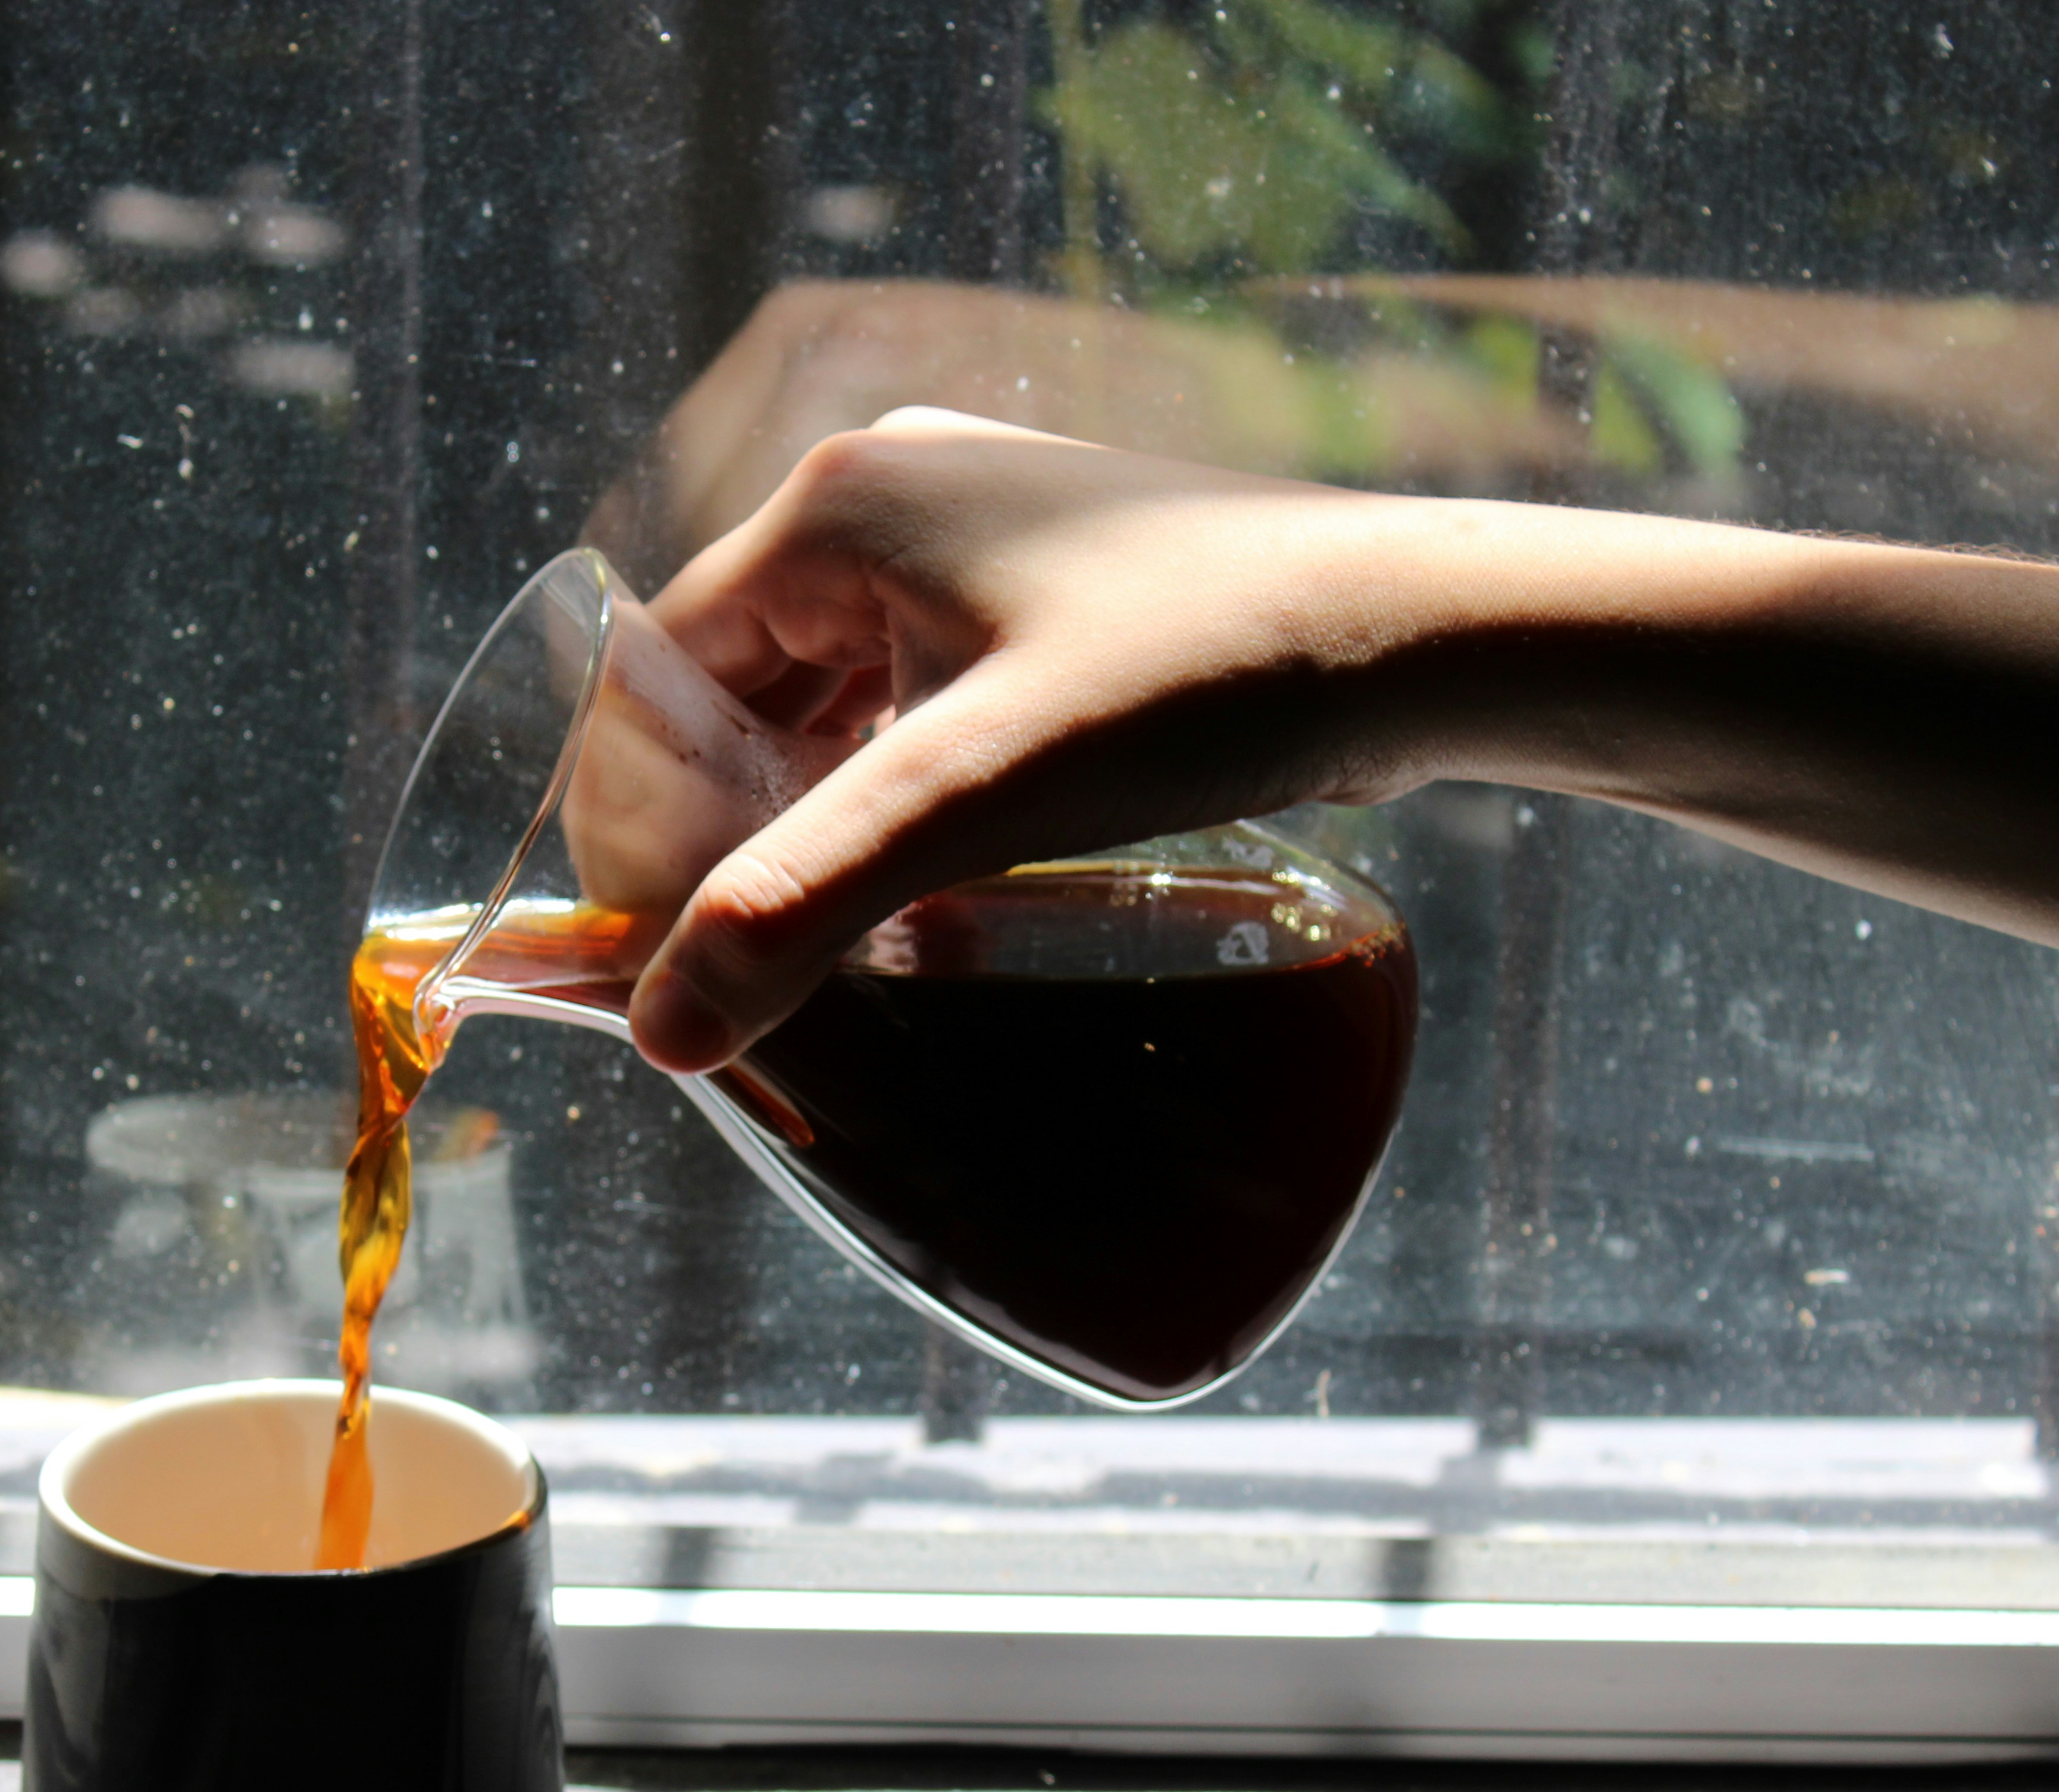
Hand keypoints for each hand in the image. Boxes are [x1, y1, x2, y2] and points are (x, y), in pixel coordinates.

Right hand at [625, 410, 1429, 1072]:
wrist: (1414, 633)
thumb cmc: (1201, 682)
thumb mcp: (978, 797)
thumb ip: (807, 903)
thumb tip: (661, 1031)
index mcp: (837, 503)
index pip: (662, 673)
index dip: (644, 823)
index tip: (661, 954)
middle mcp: (887, 494)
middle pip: (737, 691)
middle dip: (731, 830)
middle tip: (747, 971)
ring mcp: (967, 538)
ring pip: (825, 703)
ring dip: (814, 821)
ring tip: (829, 947)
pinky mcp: (1036, 592)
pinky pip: (908, 700)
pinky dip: (893, 793)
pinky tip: (921, 889)